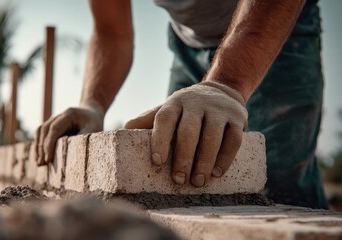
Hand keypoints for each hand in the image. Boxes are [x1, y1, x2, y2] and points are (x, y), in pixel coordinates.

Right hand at [34, 100, 104, 165]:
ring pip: (41, 130)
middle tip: (42, 164)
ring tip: (39, 162)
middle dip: (42, 147)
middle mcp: (59, 115)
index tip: (48, 159)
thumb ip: (83, 139)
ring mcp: (54, 118)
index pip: (55, 128)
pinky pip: (41, 132)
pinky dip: (39, 143)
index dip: (50, 144)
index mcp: (69, 114)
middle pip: (45, 129)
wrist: (92, 112)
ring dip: (38, 146)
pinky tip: (39, 156)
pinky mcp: (52, 124)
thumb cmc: (94, 123)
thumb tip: (72, 155)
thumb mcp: (94, 130)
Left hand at [125, 81, 246, 186]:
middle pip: (189, 131)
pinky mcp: (237, 117)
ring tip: (198, 182)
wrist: (220, 91)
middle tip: (179, 180)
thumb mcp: (167, 109)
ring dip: (205, 161)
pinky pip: (233, 139)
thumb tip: (122, 131)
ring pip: (212, 136)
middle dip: (183, 157)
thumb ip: (148, 120)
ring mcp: (218, 109)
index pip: (164, 119)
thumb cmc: (186, 109)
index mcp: (175, 103)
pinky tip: (217, 173)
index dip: (159, 140)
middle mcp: (196, 103)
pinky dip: (225, 158)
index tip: (157, 163)